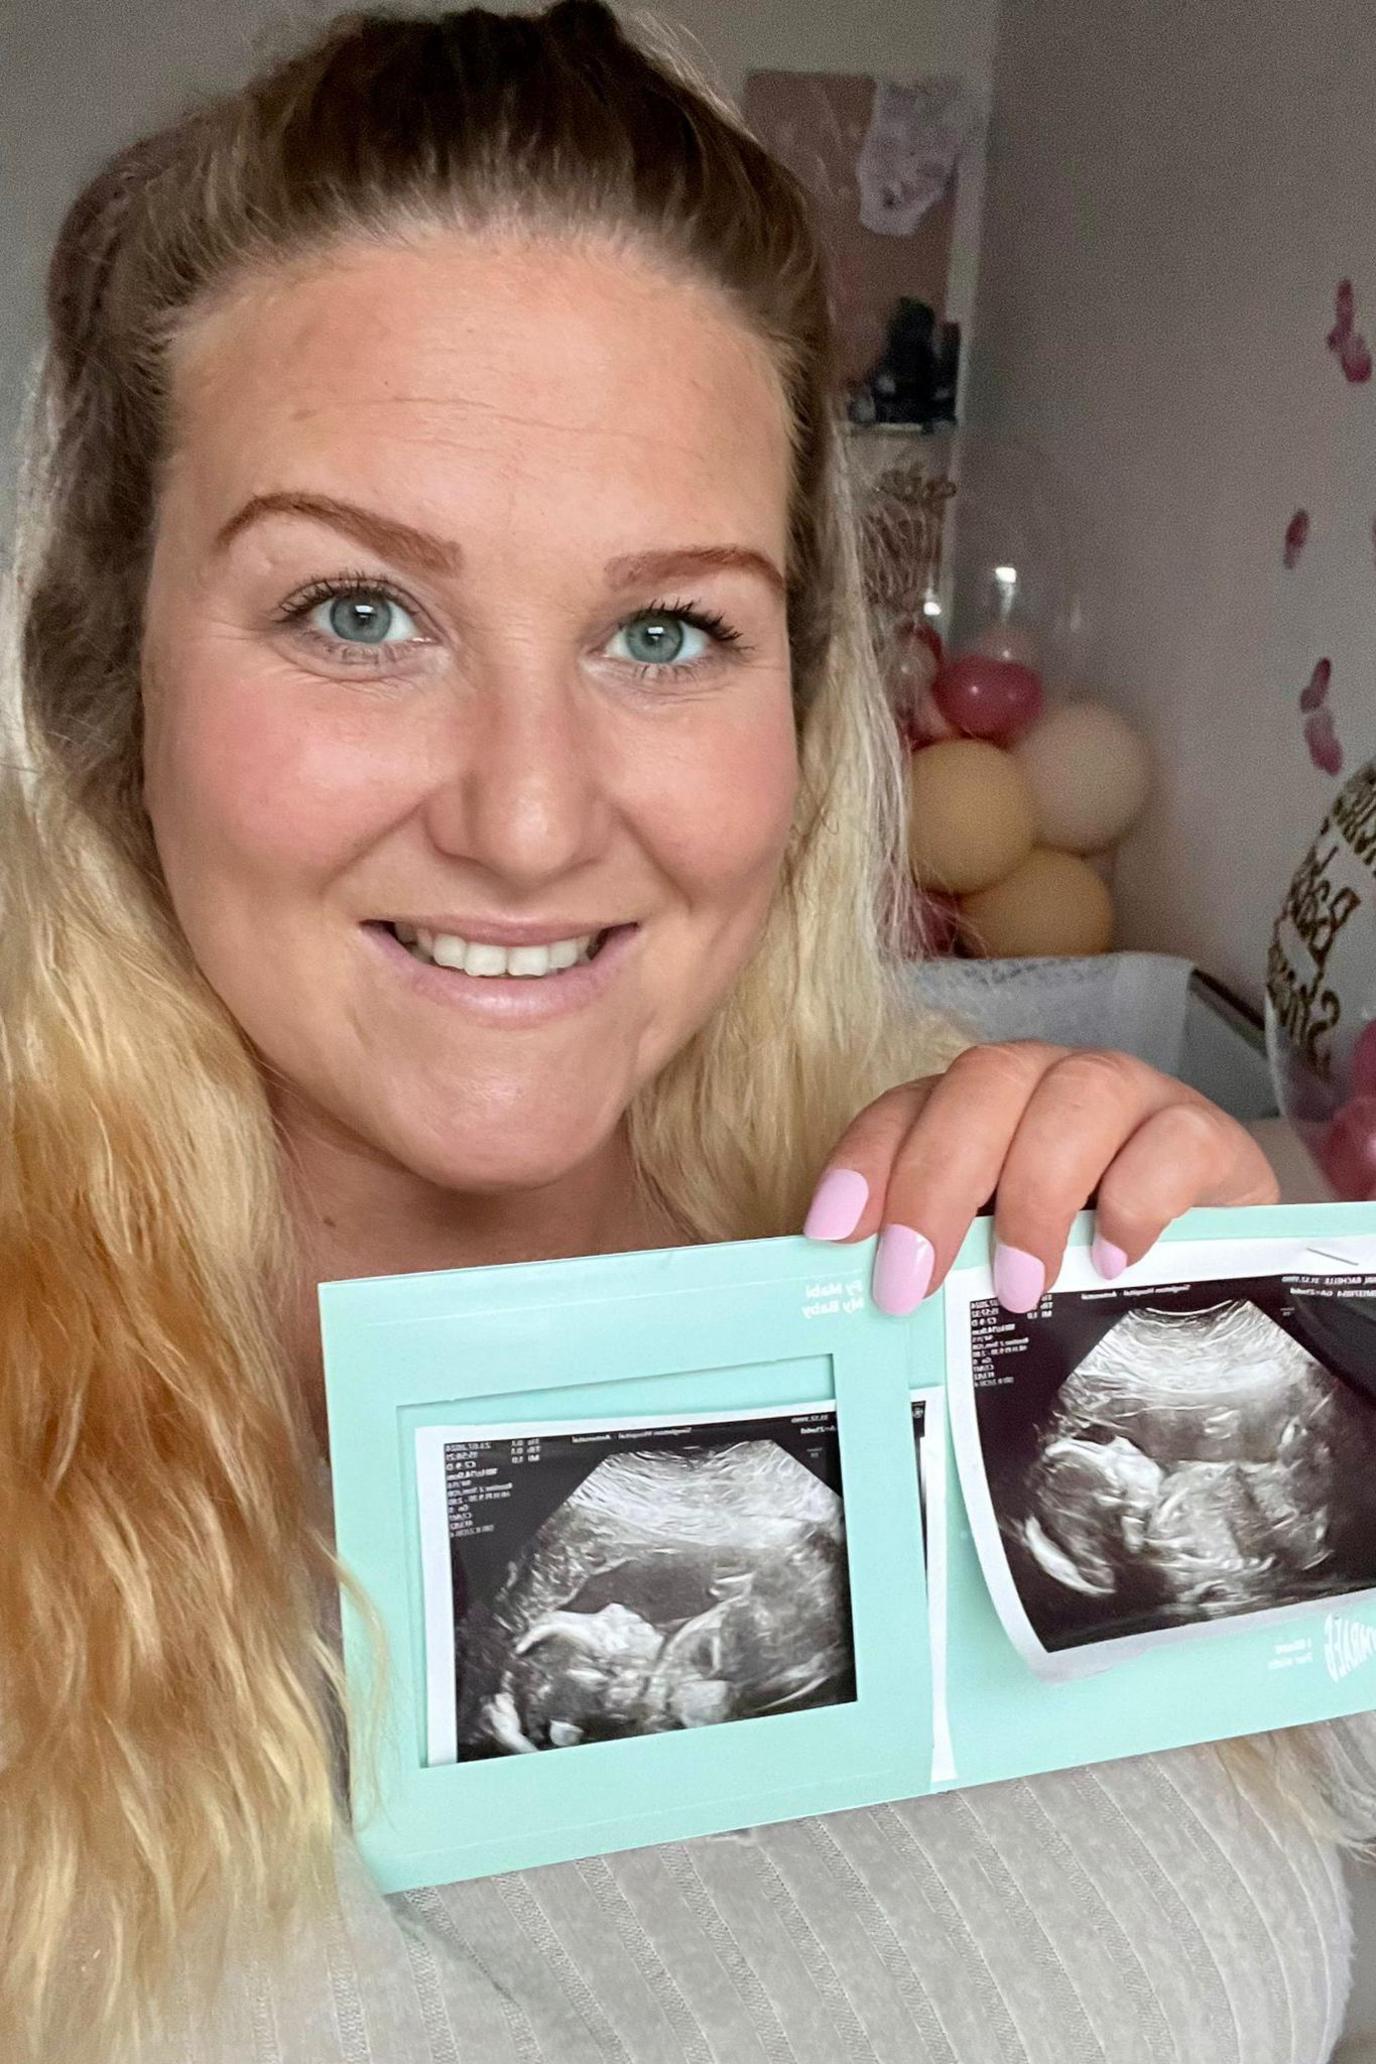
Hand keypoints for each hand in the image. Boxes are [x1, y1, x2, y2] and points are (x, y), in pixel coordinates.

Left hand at [802, 1042, 1279, 1315]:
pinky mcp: (1207, 1134)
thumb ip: (938, 1267)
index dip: (866, 1162)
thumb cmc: (1081, 1262)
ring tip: (1017, 1285)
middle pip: (985, 1084)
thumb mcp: (994, 1263)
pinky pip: (1174, 1138)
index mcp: (979, 1107)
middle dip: (937, 1181)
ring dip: (1035, 1191)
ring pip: (1077, 1093)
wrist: (1221, 1257)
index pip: (908, 1106)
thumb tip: (865, 1313)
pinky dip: (1138, 1198)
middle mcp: (1049, 1083)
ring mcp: (1133, 1097)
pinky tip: (1112, 1260)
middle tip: (915, 1280)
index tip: (834, 1234)